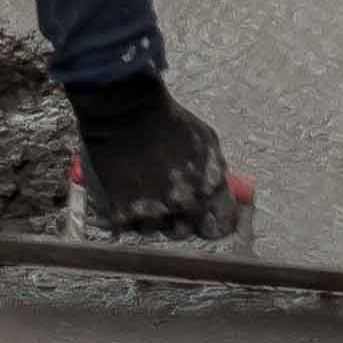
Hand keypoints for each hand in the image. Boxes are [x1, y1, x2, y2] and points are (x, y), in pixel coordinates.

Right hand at [71, 84, 248, 239]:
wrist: (127, 111)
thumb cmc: (169, 121)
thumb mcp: (207, 141)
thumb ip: (215, 171)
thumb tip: (218, 192)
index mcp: (207, 188)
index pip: (220, 225)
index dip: (212, 224)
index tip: (204, 222)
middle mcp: (184, 203)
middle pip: (184, 231)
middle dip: (176, 219)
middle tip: (164, 203)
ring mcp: (153, 208)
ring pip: (153, 230)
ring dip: (148, 217)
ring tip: (140, 196)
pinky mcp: (122, 209)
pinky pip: (126, 226)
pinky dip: (124, 215)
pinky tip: (123, 197)